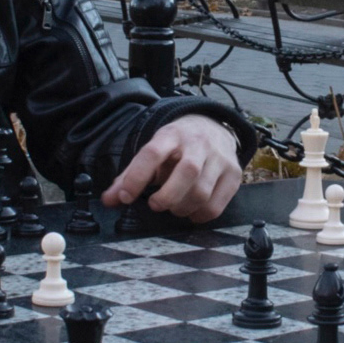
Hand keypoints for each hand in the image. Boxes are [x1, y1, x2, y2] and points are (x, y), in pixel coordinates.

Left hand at [104, 116, 241, 222]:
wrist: (212, 127)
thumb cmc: (177, 146)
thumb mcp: (153, 151)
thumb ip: (130, 176)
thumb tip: (109, 200)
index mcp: (171, 135)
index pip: (152, 153)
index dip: (136, 177)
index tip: (125, 197)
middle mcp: (198, 143)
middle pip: (187, 172)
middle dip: (167, 197)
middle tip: (155, 204)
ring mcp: (220, 158)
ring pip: (202, 192)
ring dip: (181, 208)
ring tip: (173, 207)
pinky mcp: (234, 174)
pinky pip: (216, 205)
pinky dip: (199, 215)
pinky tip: (190, 211)